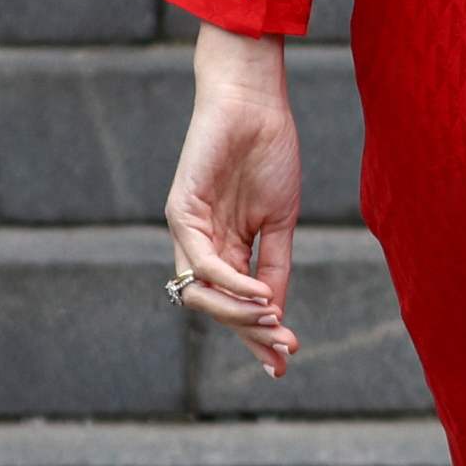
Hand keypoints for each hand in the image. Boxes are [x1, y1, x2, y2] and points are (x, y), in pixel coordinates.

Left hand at [165, 24, 303, 379]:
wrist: (256, 102)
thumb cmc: (270, 152)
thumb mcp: (280, 221)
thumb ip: (274, 266)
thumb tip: (276, 315)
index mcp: (226, 246)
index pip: (234, 303)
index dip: (257, 336)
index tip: (284, 363)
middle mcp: (201, 243)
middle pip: (215, 307)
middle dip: (249, 335)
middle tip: (282, 351)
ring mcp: (187, 228)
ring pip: (202, 293)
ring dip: (238, 315)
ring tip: (273, 319)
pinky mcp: (180, 210)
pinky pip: (202, 262)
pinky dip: (230, 285)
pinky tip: (261, 295)